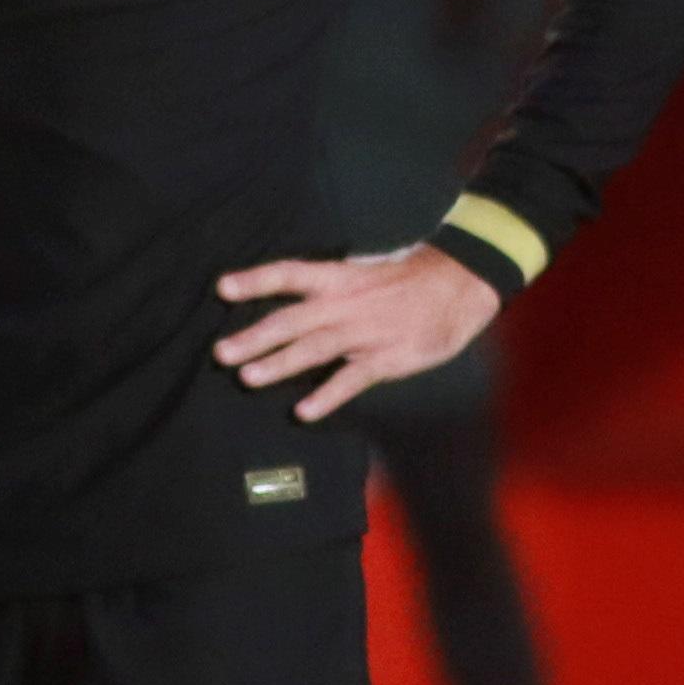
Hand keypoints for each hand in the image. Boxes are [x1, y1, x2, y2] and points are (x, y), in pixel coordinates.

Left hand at [214, 246, 501, 421]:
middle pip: (292, 319)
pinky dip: (327, 396)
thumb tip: (297, 300)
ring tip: (248, 378)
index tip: (222, 288)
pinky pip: (351, 379)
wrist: (463, 283)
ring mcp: (365, 332)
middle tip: (221, 353)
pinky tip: (304, 412)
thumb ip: (333, 288)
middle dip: (255, 337)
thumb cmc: (412, 280)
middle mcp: (346, 304)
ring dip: (279, 364)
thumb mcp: (368, 272)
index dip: (256, 280)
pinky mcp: (386, 358)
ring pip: (315, 347)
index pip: (290, 274)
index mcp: (340, 278)